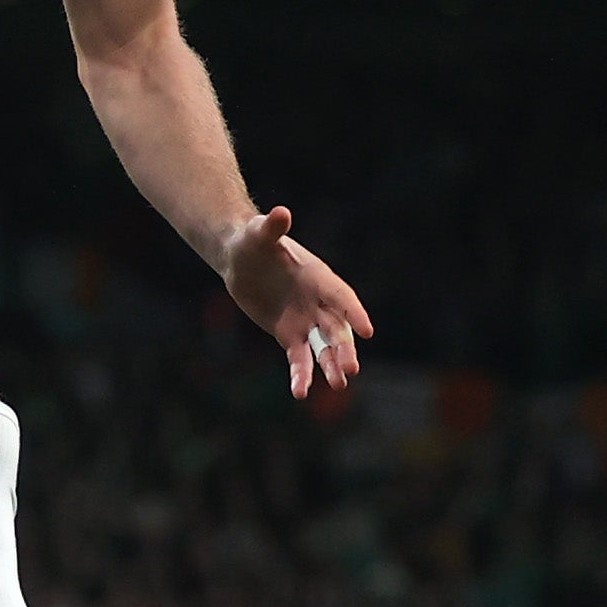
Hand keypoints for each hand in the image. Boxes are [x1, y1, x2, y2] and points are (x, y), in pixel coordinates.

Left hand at [221, 206, 372, 398]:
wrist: (240, 259)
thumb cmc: (252, 240)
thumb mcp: (258, 232)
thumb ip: (272, 227)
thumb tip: (281, 213)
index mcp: (317, 277)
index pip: (341, 297)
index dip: (353, 313)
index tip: (367, 331)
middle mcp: (317, 302)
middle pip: (337, 328)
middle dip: (343, 348)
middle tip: (350, 370)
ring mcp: (306, 321)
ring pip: (323, 348)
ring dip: (331, 366)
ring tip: (338, 386)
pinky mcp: (290, 336)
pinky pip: (299, 358)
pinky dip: (301, 374)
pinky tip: (300, 392)